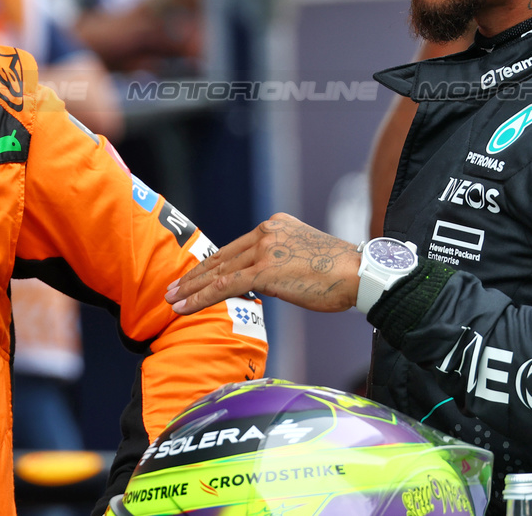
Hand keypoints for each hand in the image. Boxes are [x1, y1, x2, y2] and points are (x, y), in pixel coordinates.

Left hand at [165, 213, 361, 313]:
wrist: (360, 273)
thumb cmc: (340, 272)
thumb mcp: (306, 253)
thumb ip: (282, 258)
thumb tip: (266, 277)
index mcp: (275, 225)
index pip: (236, 247)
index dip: (212, 263)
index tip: (195, 275)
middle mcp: (266, 232)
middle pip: (221, 256)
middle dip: (194, 274)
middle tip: (173, 287)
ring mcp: (264, 250)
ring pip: (218, 271)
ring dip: (191, 287)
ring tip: (171, 298)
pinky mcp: (265, 271)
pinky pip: (225, 286)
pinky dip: (201, 298)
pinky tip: (185, 307)